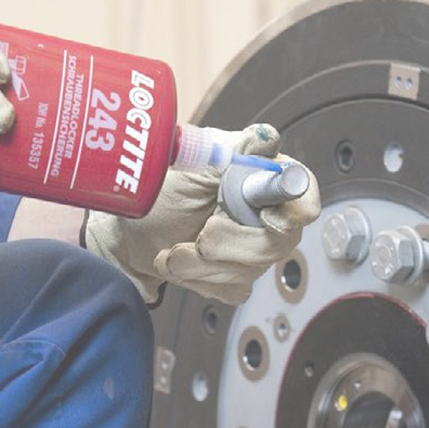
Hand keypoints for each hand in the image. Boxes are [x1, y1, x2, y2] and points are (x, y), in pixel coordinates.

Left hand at [85, 124, 320, 304]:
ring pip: (251, 270)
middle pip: (279, 240)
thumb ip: (231, 152)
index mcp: (260, 176)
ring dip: (203, 264)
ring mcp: (251, 247)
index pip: (302, 189)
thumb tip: (264, 138)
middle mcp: (264, 211)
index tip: (270, 218)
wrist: (126, 232)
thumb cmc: (156, 191)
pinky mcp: (234, 276)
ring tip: (174, 250)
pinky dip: (199, 279)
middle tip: (202, 236)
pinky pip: (233, 288)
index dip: (296, 206)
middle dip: (233, 245)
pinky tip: (180, 262)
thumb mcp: (188, 163)